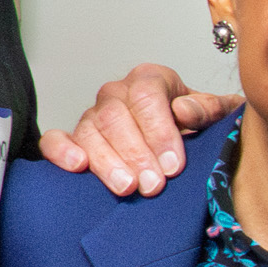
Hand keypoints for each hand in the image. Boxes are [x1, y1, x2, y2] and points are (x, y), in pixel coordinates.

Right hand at [39, 61, 227, 192]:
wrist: (175, 142)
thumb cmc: (192, 126)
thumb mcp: (211, 115)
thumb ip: (207, 109)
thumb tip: (185, 111)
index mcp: (150, 79)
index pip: (147, 95)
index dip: (159, 131)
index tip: (173, 164)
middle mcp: (117, 93)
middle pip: (116, 116)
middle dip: (136, 153)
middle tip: (153, 184)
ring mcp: (93, 115)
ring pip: (90, 130)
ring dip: (108, 161)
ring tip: (127, 187)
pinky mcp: (74, 138)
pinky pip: (55, 139)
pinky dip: (61, 151)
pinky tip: (78, 166)